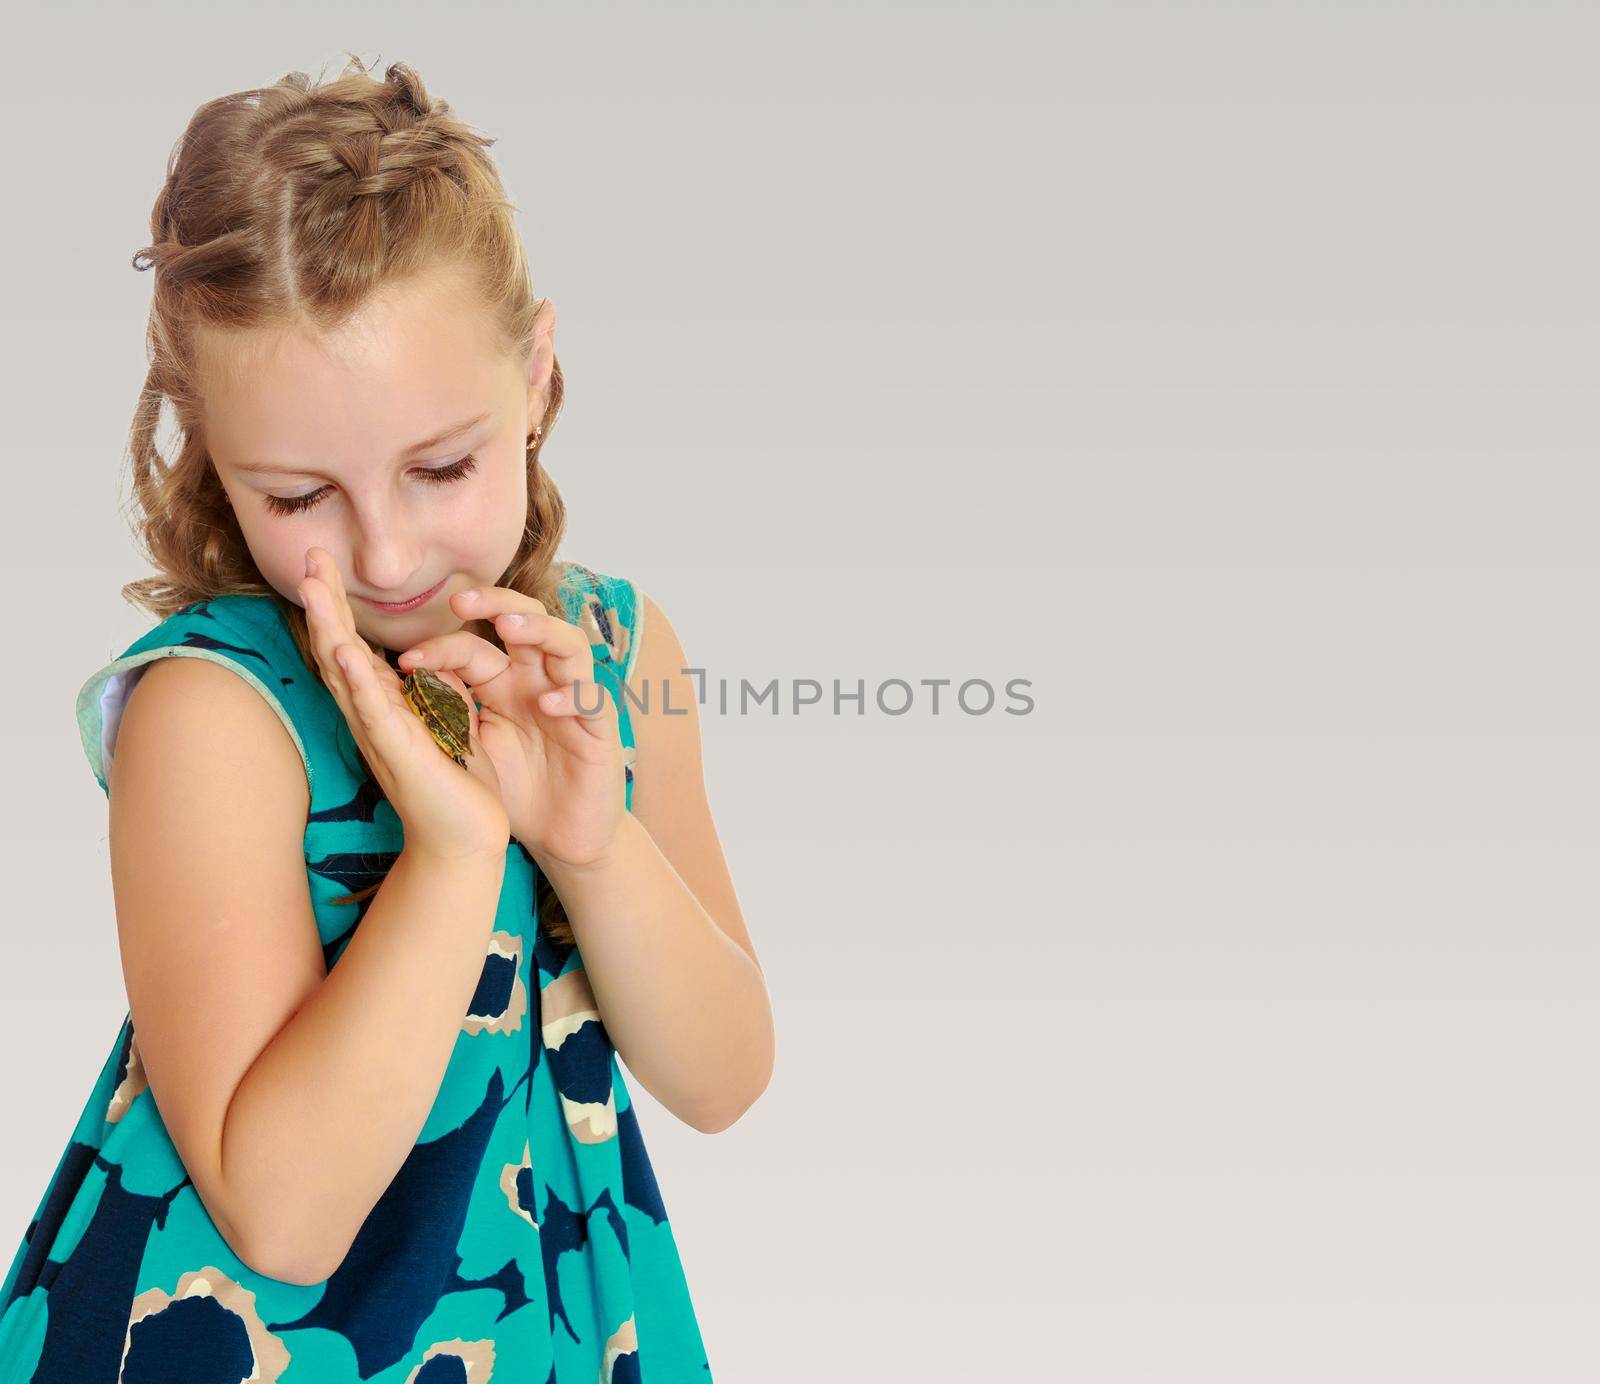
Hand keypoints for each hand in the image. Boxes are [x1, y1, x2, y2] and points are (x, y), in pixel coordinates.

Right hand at [297, 547, 510, 859]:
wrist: (466, 840)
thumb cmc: (456, 785)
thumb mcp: (447, 722)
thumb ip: (435, 689)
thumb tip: (428, 658)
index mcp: (384, 707)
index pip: (352, 647)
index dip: (337, 606)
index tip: (325, 565)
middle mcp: (372, 717)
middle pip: (337, 649)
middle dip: (324, 603)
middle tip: (310, 557)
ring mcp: (379, 734)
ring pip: (344, 672)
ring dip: (328, 628)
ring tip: (311, 587)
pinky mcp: (398, 754)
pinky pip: (373, 711)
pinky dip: (357, 680)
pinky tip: (344, 651)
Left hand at [393, 583, 625, 870]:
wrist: (561, 834)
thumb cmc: (517, 789)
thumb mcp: (473, 746)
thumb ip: (448, 709)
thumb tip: (404, 675)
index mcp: (504, 683)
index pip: (474, 647)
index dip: (441, 646)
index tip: (405, 661)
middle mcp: (539, 681)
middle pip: (526, 620)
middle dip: (496, 602)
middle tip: (461, 601)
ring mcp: (572, 700)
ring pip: (567, 644)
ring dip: (540, 630)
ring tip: (510, 628)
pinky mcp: (599, 729)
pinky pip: (592, 698)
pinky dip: (572, 695)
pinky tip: (547, 702)